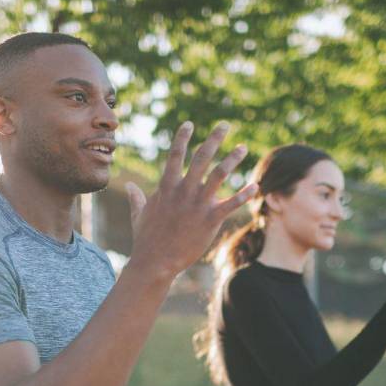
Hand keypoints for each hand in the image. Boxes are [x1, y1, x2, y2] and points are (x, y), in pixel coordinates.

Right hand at [123, 121, 256, 279]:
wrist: (155, 262)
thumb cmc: (146, 239)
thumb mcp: (138, 214)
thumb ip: (137, 197)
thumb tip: (130, 186)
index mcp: (166, 187)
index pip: (175, 155)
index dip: (182, 137)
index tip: (189, 123)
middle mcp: (183, 191)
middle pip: (201, 157)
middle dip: (214, 139)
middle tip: (225, 125)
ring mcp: (197, 204)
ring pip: (219, 174)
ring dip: (232, 159)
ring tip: (243, 148)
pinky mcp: (210, 220)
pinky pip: (231, 204)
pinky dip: (244, 194)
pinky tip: (255, 186)